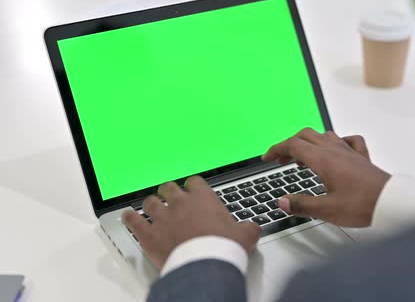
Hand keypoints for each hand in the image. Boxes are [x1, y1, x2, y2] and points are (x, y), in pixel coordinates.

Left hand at [122, 176, 260, 269]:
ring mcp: (162, 217)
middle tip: (171, 198)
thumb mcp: (245, 235)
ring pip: (150, 202)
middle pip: (169, 188)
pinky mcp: (148, 234)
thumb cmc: (222, 248)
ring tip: (152, 208)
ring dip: (151, 205)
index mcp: (203, 198)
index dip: (193, 185)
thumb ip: (248, 228)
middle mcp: (180, 203)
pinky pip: (133, 221)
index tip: (193, 189)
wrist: (205, 265)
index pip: (195, 182)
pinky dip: (129, 218)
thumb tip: (254, 229)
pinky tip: (127, 217)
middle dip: (169, 192)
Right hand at [262, 128, 390, 226]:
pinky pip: (347, 140)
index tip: (267, 158)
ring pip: (324, 135)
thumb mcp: (326, 209)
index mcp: (323, 159)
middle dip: (289, 145)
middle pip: (305, 135)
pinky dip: (336, 142)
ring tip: (302, 158)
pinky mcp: (361, 157)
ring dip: (309, 142)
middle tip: (281, 160)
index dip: (276, 149)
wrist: (391, 202)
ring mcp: (349, 151)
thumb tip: (282, 202)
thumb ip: (302, 205)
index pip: (293, 145)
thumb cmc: (362, 205)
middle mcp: (334, 150)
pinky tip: (336, 151)